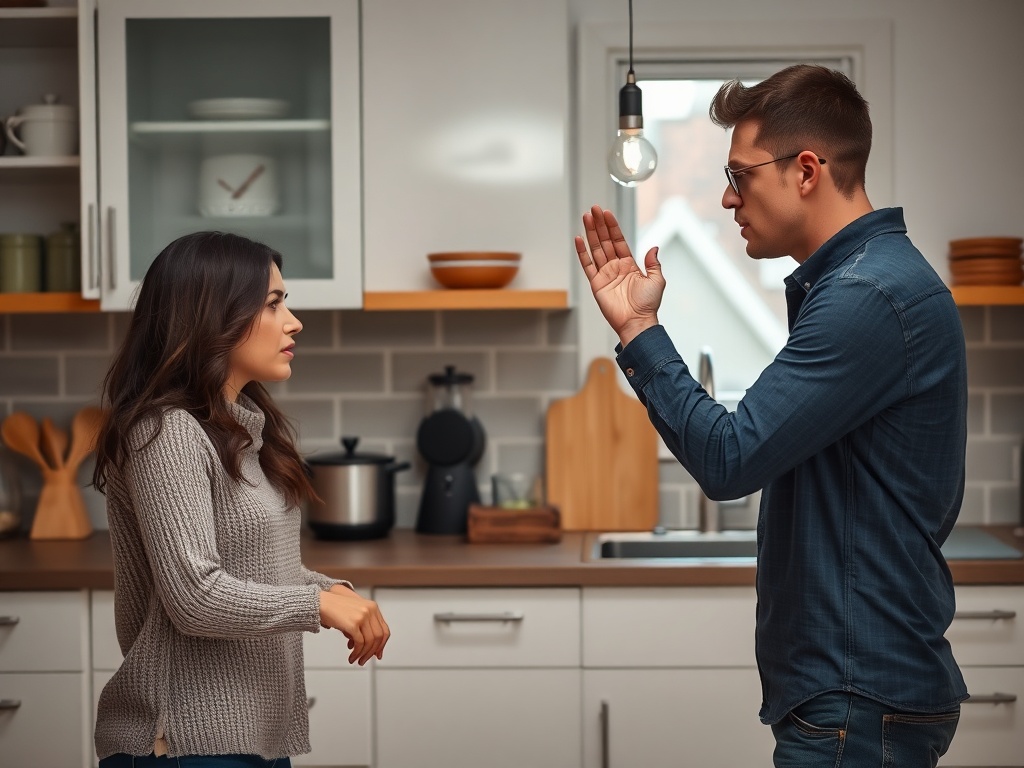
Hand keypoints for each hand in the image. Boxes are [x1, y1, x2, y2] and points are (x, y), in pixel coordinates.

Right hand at [319, 584, 389, 664]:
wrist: (321, 602)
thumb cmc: (335, 608)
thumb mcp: (354, 615)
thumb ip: (363, 628)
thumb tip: (368, 648)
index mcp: (373, 607)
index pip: (384, 629)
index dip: (382, 644)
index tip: (378, 654)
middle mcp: (370, 610)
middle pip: (379, 637)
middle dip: (372, 651)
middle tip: (365, 659)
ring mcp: (362, 616)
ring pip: (370, 641)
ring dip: (364, 654)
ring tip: (357, 660)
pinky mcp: (353, 623)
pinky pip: (359, 643)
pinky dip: (357, 653)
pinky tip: (352, 657)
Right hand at [575, 205, 665, 346]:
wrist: (637, 321)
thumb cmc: (648, 304)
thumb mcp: (657, 280)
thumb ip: (653, 263)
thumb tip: (654, 248)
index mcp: (629, 265)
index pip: (619, 240)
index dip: (612, 227)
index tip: (607, 213)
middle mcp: (615, 267)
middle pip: (605, 241)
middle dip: (599, 225)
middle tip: (593, 209)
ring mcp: (605, 274)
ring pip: (595, 249)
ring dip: (590, 233)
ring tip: (586, 217)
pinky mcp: (596, 284)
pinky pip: (587, 265)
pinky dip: (582, 252)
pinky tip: (579, 239)